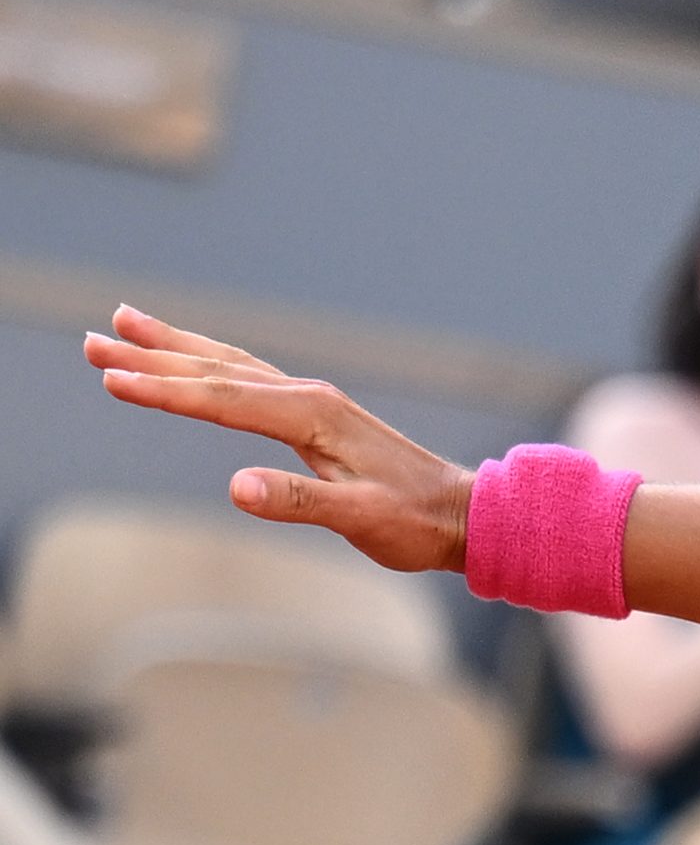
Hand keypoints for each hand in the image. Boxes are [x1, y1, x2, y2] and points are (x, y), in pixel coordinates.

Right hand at [82, 305, 475, 572]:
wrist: (463, 512)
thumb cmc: (414, 521)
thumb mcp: (359, 520)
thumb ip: (300, 504)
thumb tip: (236, 487)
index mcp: (312, 417)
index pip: (222, 398)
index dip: (163, 389)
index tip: (110, 377)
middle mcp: (309, 398)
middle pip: (216, 370)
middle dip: (152, 356)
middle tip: (92, 340)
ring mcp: (313, 401)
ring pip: (230, 365)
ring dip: (175, 348)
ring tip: (124, 323)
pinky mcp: (316, 413)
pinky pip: (249, 377)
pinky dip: (210, 362)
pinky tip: (193, 359)